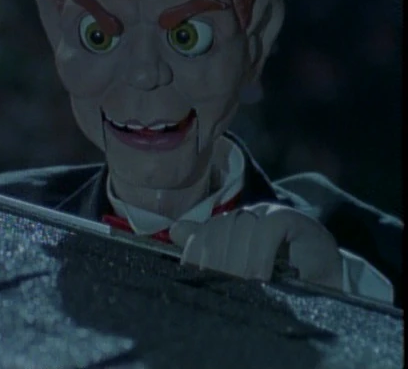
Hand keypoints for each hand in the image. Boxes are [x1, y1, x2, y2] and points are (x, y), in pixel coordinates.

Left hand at [169, 203, 342, 289]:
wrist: (328, 282)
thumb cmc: (282, 280)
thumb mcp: (243, 270)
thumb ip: (210, 248)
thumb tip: (174, 231)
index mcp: (230, 226)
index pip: (202, 233)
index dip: (195, 254)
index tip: (194, 279)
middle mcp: (245, 215)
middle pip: (218, 230)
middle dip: (216, 263)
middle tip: (219, 290)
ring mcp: (267, 212)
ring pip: (240, 229)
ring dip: (238, 262)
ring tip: (241, 287)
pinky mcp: (289, 217)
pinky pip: (267, 229)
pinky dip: (260, 255)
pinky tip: (260, 277)